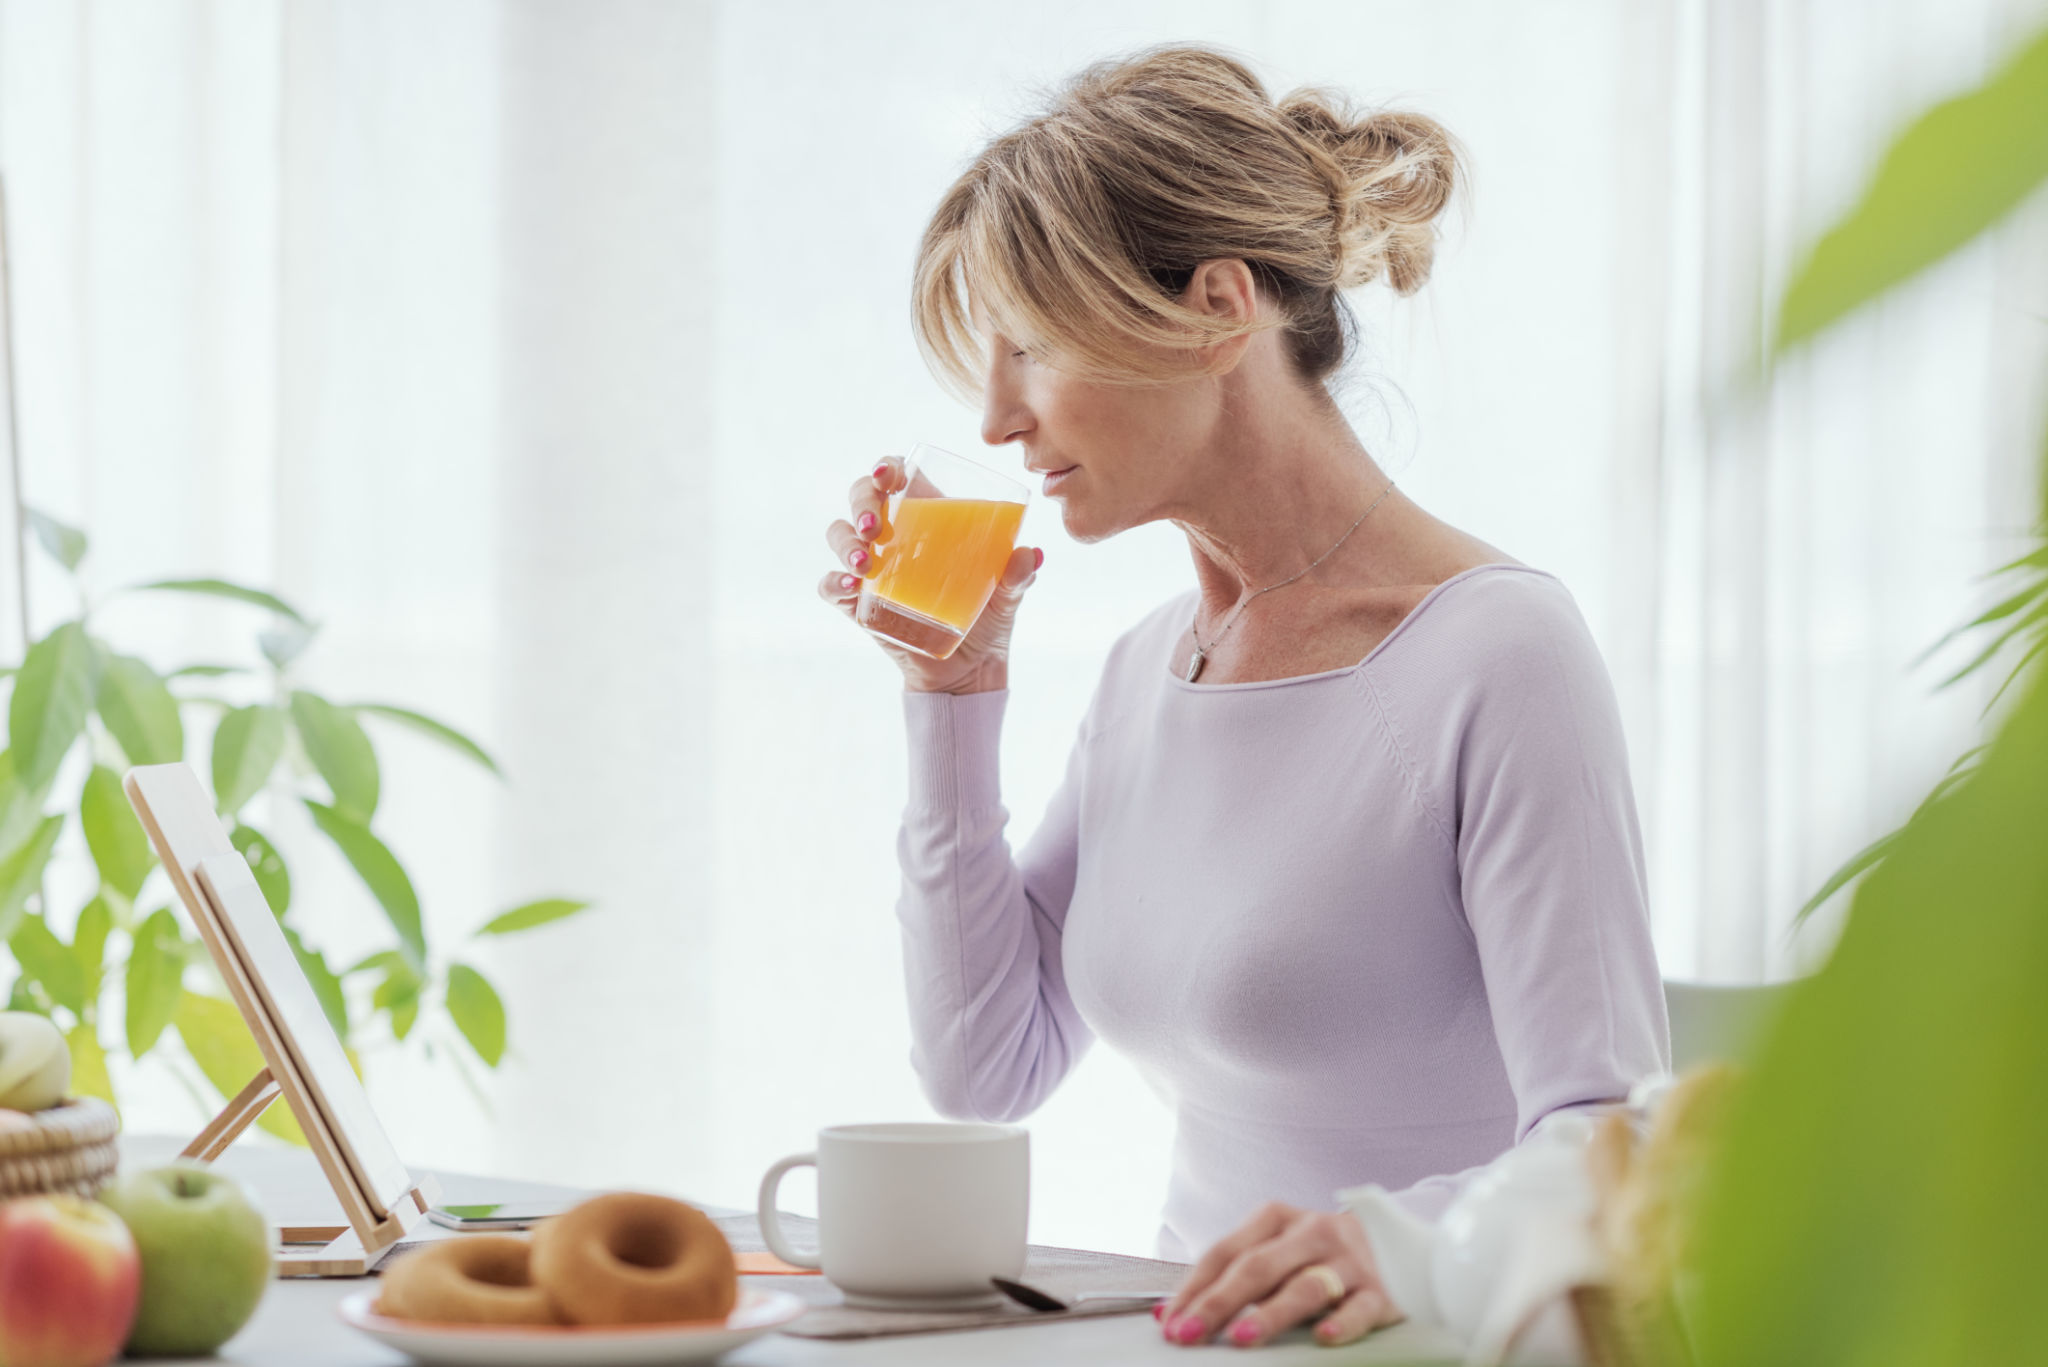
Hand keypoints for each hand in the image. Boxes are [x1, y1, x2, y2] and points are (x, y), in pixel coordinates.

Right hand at [817, 456, 1041, 694]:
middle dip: (862, 501)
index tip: (890, 474)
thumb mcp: (1008, 596)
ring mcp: (870, 568)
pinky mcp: (857, 604)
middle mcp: (893, 535)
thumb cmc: (987, 620)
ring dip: (845, 541)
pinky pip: (831, 586)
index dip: (887, 466)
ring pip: (839, 534)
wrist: (969, 671)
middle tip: (874, 525)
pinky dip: (834, 583)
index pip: (897, 476)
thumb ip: (1018, 576)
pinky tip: (851, 587)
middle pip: (862, 497)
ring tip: (863, 561)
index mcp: (927, 518)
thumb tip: (1030, 555)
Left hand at [1156, 1202, 1402, 1348]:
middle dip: (1218, 1302)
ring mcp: (1347, 1260)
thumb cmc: (1320, 1255)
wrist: (1400, 1244)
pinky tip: (1322, 1338)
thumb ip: (1229, 1278)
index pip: (1225, 1252)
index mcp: (1275, 1219)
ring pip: (1304, 1286)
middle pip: (1257, 1267)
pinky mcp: (1382, 1290)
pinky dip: (1341, 1323)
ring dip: (1270, 1313)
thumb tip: (1168, 1314)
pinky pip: (1359, 1308)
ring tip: (1242, 1337)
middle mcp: (1310, 1233)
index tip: (1170, 1322)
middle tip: (1190, 1333)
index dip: (1195, 1288)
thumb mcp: (1276, 1252)